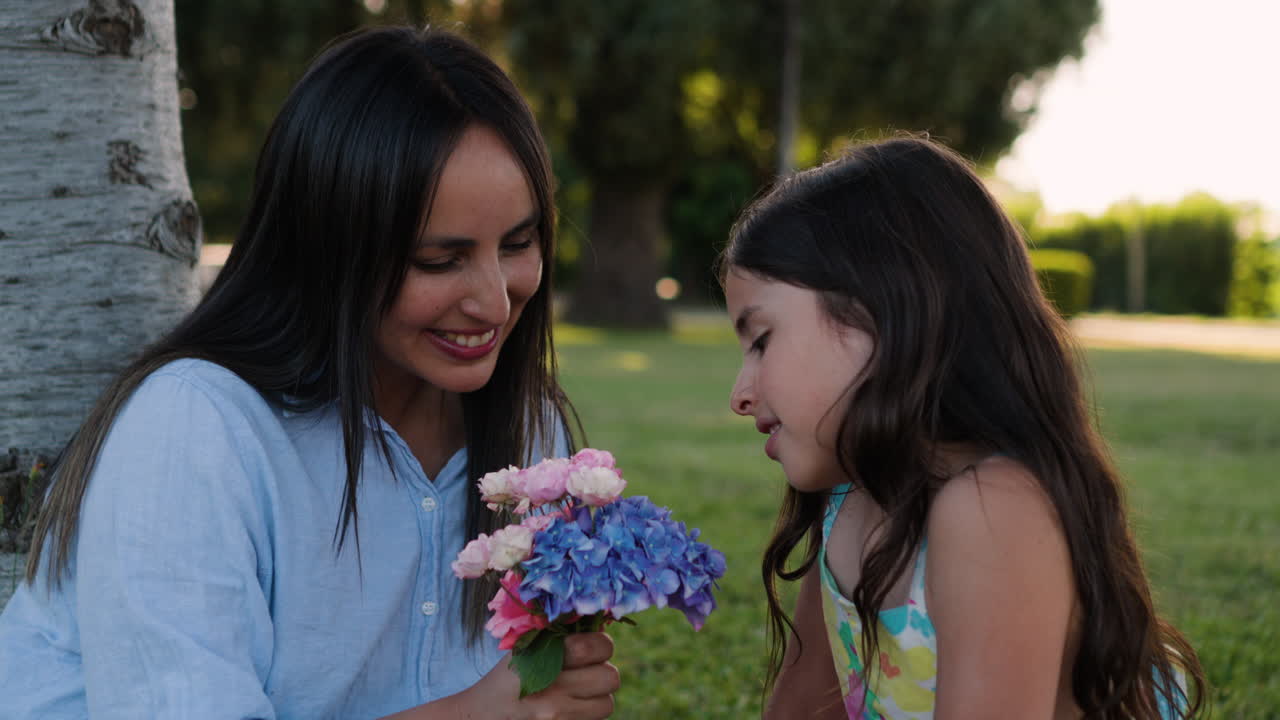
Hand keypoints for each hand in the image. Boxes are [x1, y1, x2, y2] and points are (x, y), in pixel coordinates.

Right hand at [470, 632, 618, 719]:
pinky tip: (569, 709)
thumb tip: (599, 626)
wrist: (480, 718)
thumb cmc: (504, 681)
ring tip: (578, 693)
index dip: (602, 645)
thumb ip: (557, 636)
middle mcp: (553, 691)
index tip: (594, 646)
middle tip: (587, 671)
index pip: (598, 646)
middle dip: (601, 671)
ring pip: (606, 703)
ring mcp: (558, 718)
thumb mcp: (523, 650)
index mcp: (542, 660)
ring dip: (597, 697)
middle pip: (610, 676)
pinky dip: (586, 714)